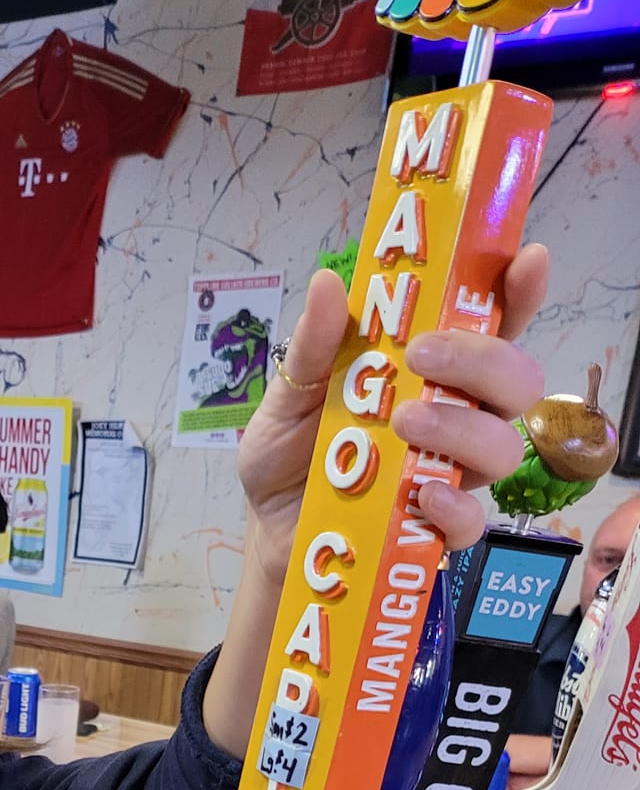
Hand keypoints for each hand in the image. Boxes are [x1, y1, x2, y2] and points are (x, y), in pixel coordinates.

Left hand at [237, 243, 550, 582]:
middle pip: (516, 382)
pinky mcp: (431, 528)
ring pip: (502, 446)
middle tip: (423, 355)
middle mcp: (453, 417)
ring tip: (405, 422)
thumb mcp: (289, 393)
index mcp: (430, 371)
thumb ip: (314, 346)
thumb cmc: (288, 453)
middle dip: (484, 361)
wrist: (263, 528)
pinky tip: (423, 494)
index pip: (492, 324)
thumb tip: (328, 283)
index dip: (518, 291)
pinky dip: (454, 506)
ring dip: (461, 428)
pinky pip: (470, 521)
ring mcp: (447, 473)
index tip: (526, 261)